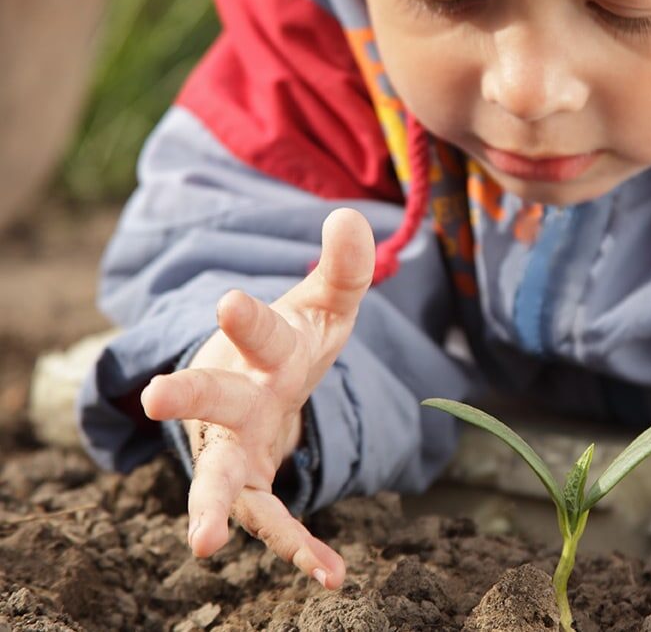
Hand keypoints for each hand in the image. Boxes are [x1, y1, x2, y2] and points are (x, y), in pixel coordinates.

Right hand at [140, 208, 375, 589]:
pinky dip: (297, 548)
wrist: (262, 387)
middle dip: (188, 393)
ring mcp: (237, 445)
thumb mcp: (326, 308)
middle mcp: (237, 396)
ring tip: (200, 545)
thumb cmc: (292, 343)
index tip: (229, 303)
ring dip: (209, 506)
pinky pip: (271, 520)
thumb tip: (351, 217)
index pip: (259, 332)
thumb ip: (344, 270)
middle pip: (212, 396)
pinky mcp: (250, 483)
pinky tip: (331, 575)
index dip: (246, 318)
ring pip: (217, 476)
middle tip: (158, 396)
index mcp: (260, 348)